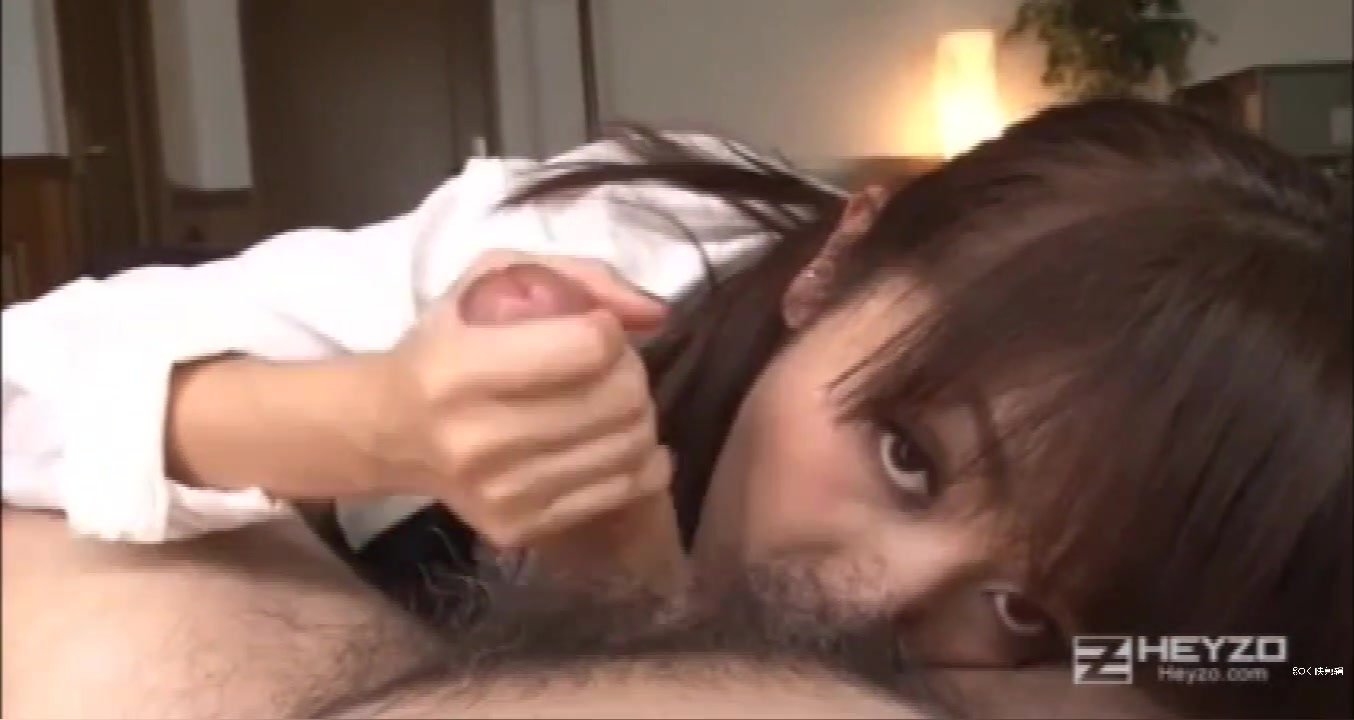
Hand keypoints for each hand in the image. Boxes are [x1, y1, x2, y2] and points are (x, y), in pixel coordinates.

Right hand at [459, 262, 687, 593]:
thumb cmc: (446, 344)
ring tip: (612, 401)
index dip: (608, 330)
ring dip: (639, 414)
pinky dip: (641, 461)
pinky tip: (619, 440)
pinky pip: (623, 489)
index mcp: (459, 370)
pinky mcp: (521, 528)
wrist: (391, 433)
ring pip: (629, 447)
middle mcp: (478, 440)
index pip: (587, 348)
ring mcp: (501, 494)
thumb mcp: (492, 280)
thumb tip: (655, 315)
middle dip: (630, 371)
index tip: (593, 328)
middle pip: (617, 400)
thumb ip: (580, 278)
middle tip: (610, 367)